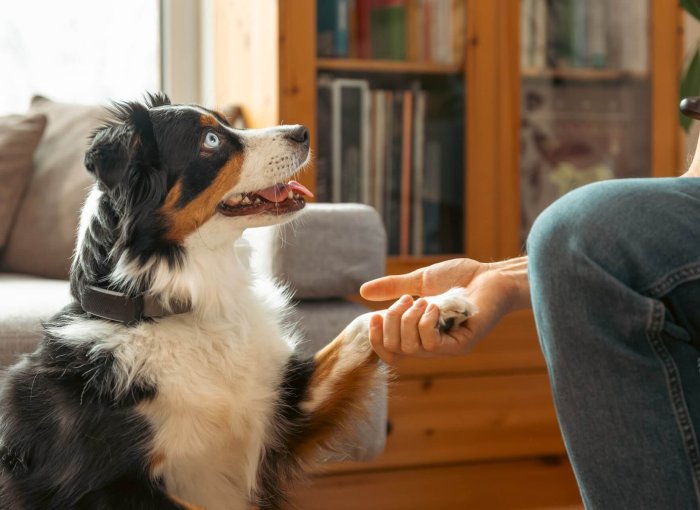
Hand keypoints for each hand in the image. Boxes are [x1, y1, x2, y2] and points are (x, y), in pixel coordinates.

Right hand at [360, 257, 530, 363]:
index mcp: (418, 334)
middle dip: (393, 321)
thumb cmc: (460, 278)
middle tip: (407, 300)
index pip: (389, 352)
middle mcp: (431, 346)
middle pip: (396, 349)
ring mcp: (446, 348)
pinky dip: (426, 323)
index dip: (375, 339)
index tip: (372, 315)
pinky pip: (431, 345)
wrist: (491, 275)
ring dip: (410, 320)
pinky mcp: (461, 346)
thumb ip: (393, 287)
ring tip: (423, 301)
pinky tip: (435, 307)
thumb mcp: (419, 281)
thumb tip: (363, 291)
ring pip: (411, 347)